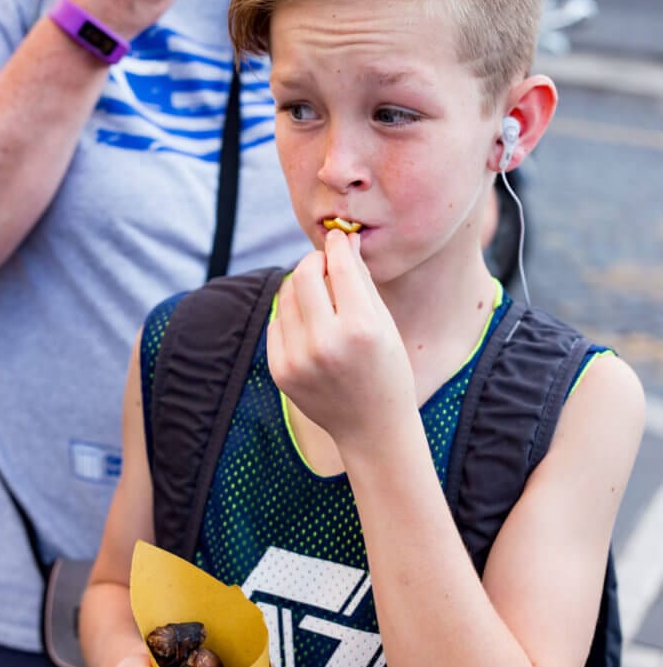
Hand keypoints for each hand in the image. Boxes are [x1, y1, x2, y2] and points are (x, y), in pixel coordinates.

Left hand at [267, 229, 416, 447]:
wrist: (372, 427)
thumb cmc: (387, 369)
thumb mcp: (385, 324)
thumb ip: (362, 281)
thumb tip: (344, 241)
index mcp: (361, 328)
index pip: (339, 266)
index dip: (338, 246)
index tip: (339, 238)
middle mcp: (326, 343)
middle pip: (303, 274)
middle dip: (314, 261)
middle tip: (325, 264)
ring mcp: (299, 359)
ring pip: (287, 295)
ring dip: (302, 286)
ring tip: (321, 297)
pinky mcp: (281, 370)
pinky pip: (278, 322)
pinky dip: (293, 316)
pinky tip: (312, 328)